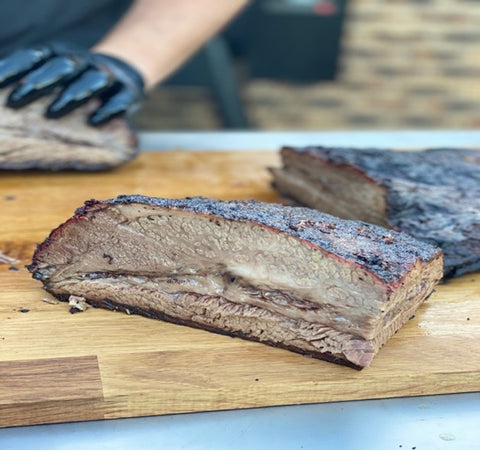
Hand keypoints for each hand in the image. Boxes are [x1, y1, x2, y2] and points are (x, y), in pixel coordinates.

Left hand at [0, 42, 143, 125]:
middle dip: (40, 81)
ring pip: (94, 78)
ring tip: (52, 112)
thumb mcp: (59, 77)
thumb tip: (6, 97)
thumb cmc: (81, 83)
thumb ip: (37, 84)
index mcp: (62, 56)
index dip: (15, 68)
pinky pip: (121, 99)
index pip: (36, 56)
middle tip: (17, 100)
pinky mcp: (130, 92)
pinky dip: (109, 109)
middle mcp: (85, 62)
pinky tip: (95, 121)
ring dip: (72, 93)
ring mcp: (109, 76)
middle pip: (64, 65)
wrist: (125, 75)